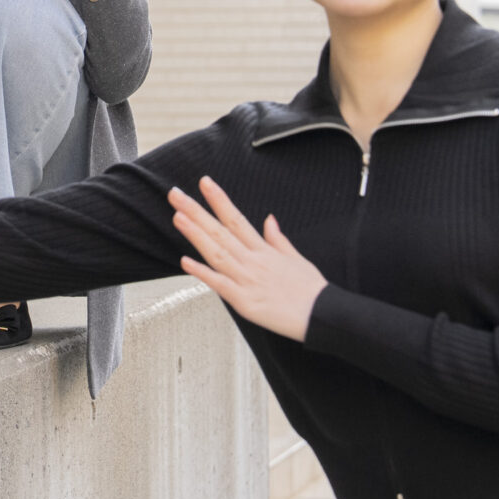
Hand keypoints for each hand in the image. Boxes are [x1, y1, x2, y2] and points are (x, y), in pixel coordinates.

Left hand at [170, 177, 327, 341]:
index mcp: (264, 250)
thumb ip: (278, 239)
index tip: (205, 183)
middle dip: (196, 211)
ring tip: (178, 217)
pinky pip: (220, 284)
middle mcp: (253, 261)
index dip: (219, 200)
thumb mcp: (296, 258)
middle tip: (175, 195)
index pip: (236, 219)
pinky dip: (203, 273)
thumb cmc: (311, 290)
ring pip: (216, 253)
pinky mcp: (245, 301)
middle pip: (220, 232)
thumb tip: (269, 219)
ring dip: (196, 234)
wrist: (323, 314)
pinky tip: (186, 262)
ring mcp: (247, 280)